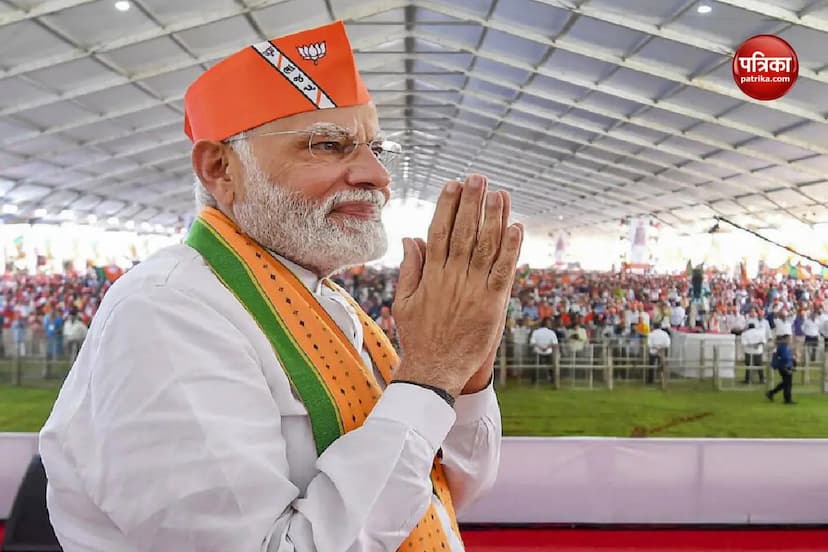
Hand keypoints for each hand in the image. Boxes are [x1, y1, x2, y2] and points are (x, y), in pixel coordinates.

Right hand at [392, 174, 522, 397]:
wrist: (434, 371)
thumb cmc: (418, 337)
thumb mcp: (405, 301)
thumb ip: (410, 268)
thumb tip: (411, 237)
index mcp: (431, 275)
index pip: (439, 231)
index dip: (447, 206)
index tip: (452, 184)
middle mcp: (452, 277)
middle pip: (463, 232)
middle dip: (471, 202)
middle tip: (478, 177)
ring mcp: (473, 290)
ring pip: (485, 246)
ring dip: (493, 217)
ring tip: (499, 193)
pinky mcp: (492, 304)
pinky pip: (503, 271)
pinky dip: (510, 249)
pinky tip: (516, 227)